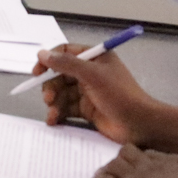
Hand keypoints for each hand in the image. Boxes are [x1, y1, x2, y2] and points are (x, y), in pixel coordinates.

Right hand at [36, 44, 160, 145]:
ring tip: (53, 113)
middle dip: (51, 86)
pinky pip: (66, 109)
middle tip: (48, 98)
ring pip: (62, 93)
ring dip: (54, 103)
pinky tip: (53, 120)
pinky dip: (58, 114)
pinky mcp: (87, 110)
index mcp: (94, 58)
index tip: (37, 72)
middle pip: (60, 75)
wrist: (139, 124)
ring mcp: (88, 92)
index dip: (49, 61)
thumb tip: (42, 53)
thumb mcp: (93, 75)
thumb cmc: (119, 94)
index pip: (65, 53)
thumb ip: (66, 63)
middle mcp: (90, 73)